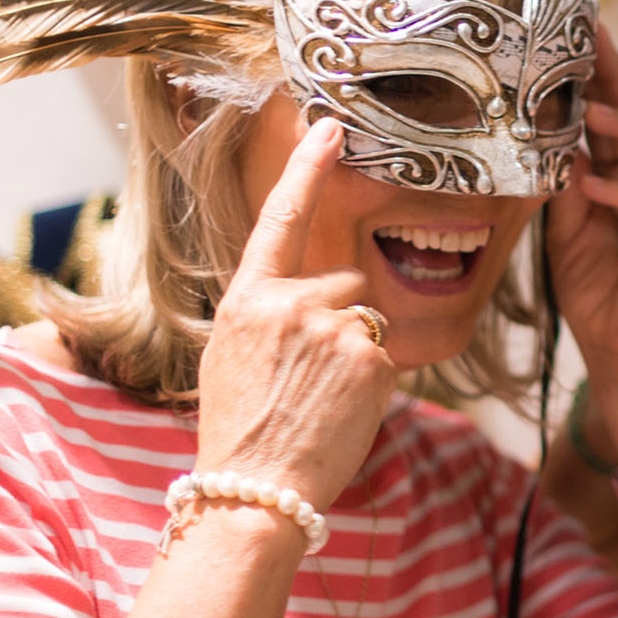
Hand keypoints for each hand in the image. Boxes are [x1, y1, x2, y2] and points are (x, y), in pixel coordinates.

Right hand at [194, 118, 396, 510]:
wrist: (254, 490)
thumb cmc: (241, 431)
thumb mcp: (232, 356)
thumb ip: (270, 314)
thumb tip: (306, 302)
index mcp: (247, 298)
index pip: (280, 221)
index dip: (305, 171)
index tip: (328, 127)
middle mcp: (291, 302)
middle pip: (346, 284)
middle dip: (339, 322)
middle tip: (308, 380)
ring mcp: (333, 327)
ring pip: (369, 321)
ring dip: (358, 354)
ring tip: (320, 401)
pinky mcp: (370, 356)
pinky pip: (386, 357)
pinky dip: (372, 384)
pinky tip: (341, 413)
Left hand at [549, 29, 617, 403]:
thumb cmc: (596, 291)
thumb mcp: (565, 229)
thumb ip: (562, 183)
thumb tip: (543, 135)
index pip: (609, 113)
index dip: (595, 74)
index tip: (574, 33)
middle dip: (615, 75)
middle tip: (591, 38)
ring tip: (588, 112)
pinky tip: (596, 185)